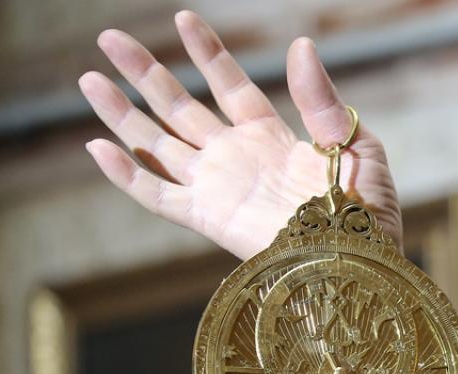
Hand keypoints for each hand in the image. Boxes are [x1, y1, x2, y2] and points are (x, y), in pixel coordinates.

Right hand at [79, 11, 400, 259]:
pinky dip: (125, 174)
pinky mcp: (208, 218)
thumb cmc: (368, 213)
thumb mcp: (355, 145)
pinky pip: (156, 195)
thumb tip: (300, 45)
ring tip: (89, 79)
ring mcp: (219, 188)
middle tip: (108, 38)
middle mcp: (237, 159)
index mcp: (273, 139)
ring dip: (122, 113)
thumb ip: (320, 99)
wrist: (360, 264)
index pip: (230, 85)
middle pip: (179, 107)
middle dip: (144, 73)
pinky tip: (97, 146)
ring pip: (156, 144)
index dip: (206, 53)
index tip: (183, 18)